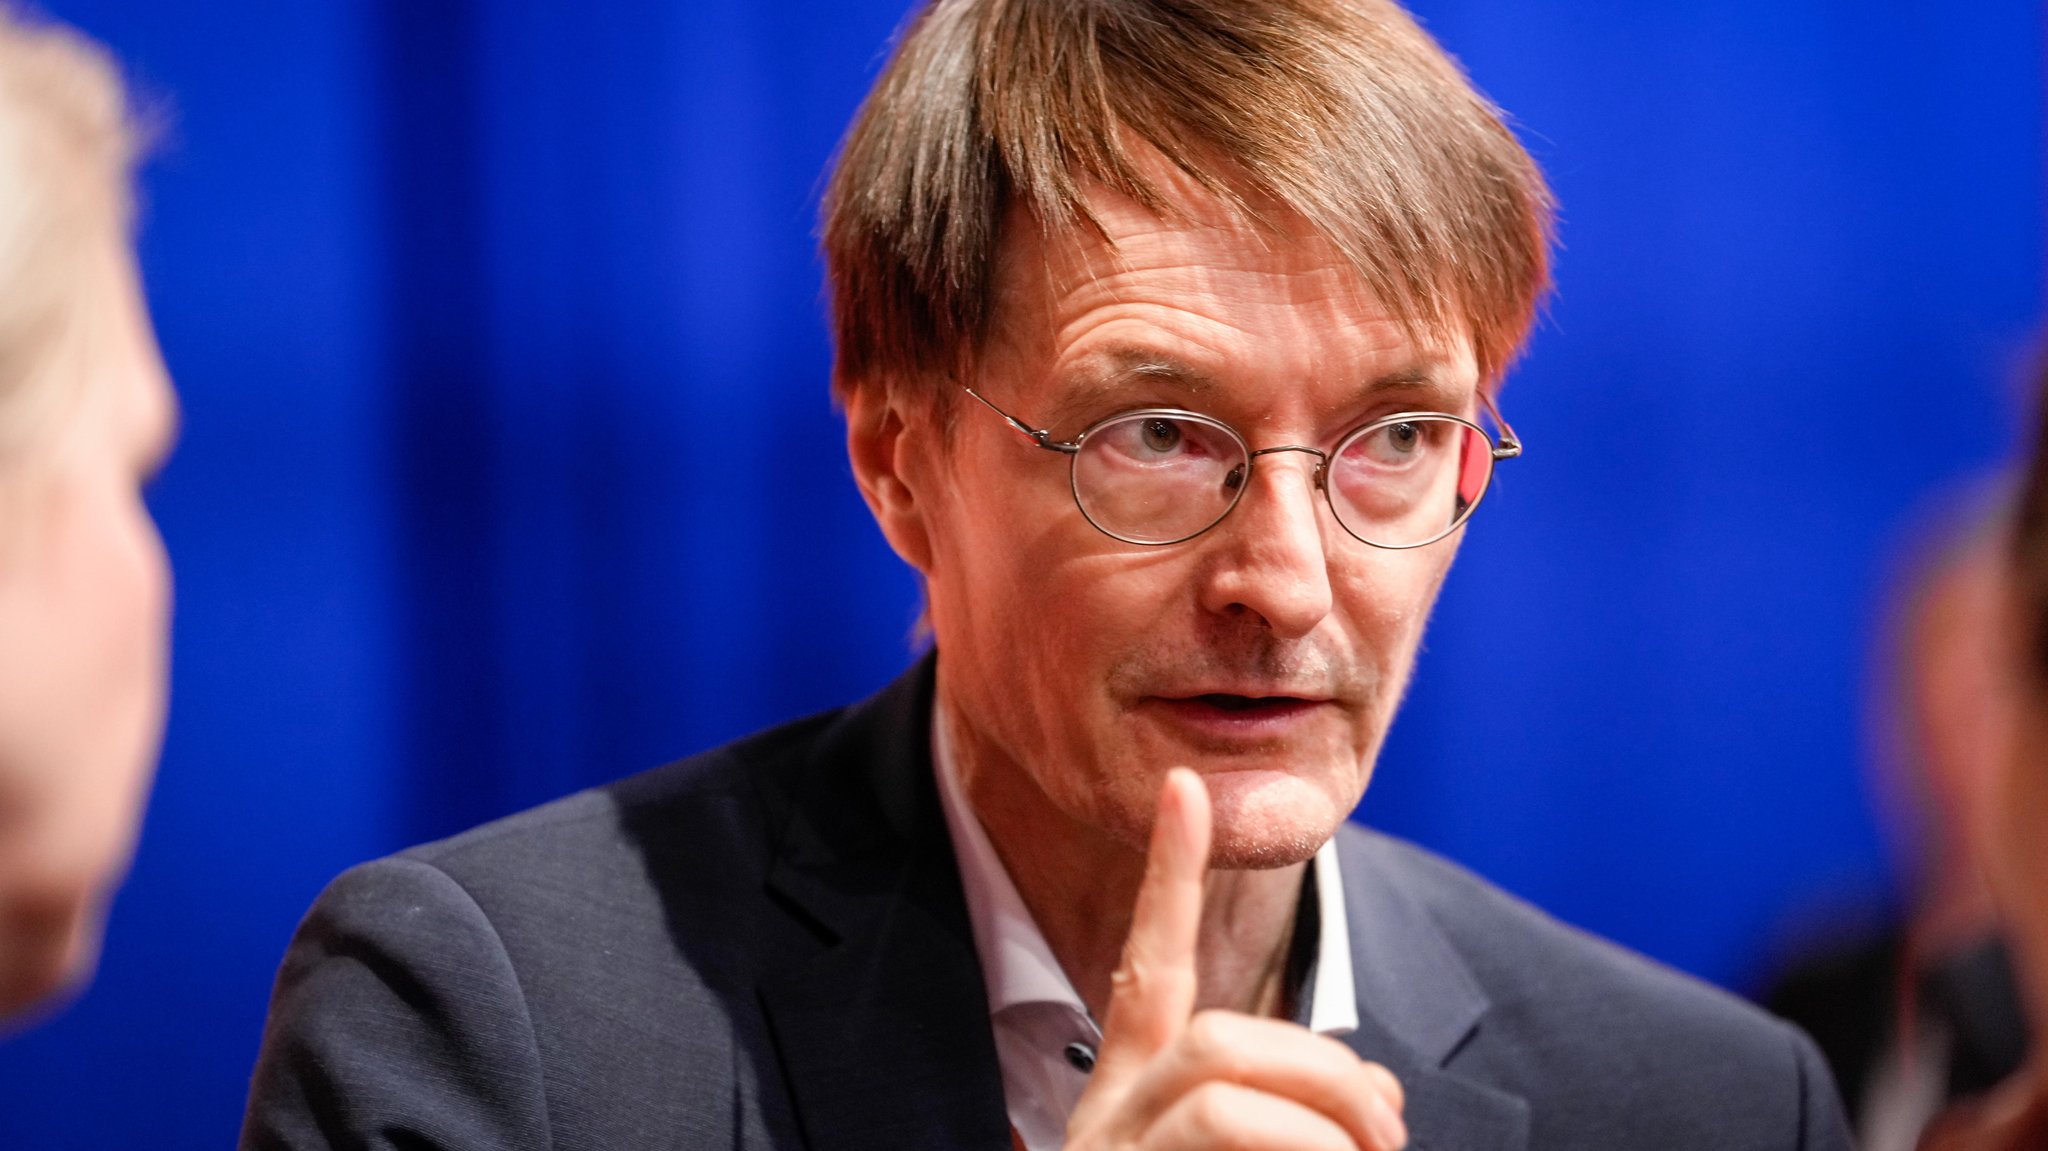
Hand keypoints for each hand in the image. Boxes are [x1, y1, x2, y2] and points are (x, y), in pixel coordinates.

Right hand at [1063, 769, 1407, 1150]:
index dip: (1169, 874)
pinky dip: (1307, 1144)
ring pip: (1217, 1055)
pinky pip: (1224, 1121)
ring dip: (1322, 1113)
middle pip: (1216, 1030)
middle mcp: (1109, 1114)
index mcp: (1138, 1093)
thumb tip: (1381, 1093)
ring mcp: (1109, 1149)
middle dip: (1323, 1067)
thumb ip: (1312, 1118)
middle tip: (1388, 1131)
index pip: (1152, 964)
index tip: (1183, 784)